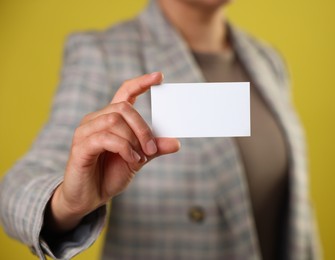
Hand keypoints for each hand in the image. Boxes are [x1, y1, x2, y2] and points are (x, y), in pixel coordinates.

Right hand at [46, 72, 179, 231]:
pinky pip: (106, 138)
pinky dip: (124, 148)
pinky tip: (131, 161)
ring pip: (115, 121)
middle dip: (143, 128)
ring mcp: (85, 131)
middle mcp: (96, 120)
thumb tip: (176, 142)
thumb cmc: (110, 175)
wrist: (89, 198)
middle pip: (123, 108)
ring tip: (140, 158)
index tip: (159, 76)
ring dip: (134, 140)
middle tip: (152, 149)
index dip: (141, 82)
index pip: (125, 92)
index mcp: (110, 119)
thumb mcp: (138, 160)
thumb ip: (153, 149)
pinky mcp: (80, 146)